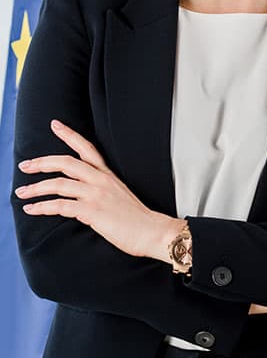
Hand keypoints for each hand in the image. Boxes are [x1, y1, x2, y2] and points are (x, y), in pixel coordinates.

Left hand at [15, 119, 176, 259]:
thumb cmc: (137, 219)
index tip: (55, 125)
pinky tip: (32, 209)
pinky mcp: (92, 211)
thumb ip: (102, 190)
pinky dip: (42, 207)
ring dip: (36, 188)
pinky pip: (60, 205)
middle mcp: (101, 180)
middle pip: (66, 162)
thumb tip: (82, 194)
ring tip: (21, 193)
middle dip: (42, 163)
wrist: (152, 232)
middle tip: (25, 165)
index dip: (69, 135)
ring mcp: (96, 194)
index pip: (87, 148)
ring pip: (58, 183)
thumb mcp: (120, 196)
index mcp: (108, 175)